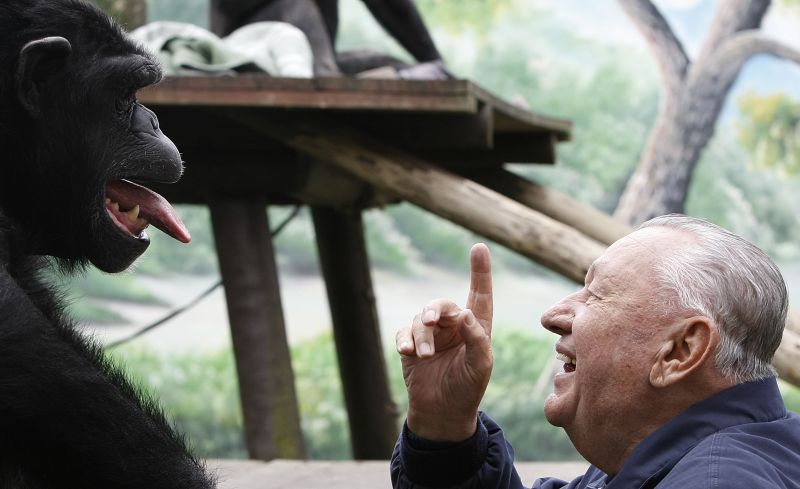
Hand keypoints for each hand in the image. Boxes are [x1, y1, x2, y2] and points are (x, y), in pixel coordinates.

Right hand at [396, 243, 492, 441]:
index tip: (479, 248)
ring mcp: (431, 335)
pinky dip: (404, 339)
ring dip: (421, 336)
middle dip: (434, 310)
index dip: (480, 272)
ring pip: (420, 320)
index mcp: (476, 327)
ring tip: (423, 356)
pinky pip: (404, 332)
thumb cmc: (467, 389)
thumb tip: (465, 312)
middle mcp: (453, 326)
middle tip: (430, 322)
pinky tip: (407, 352)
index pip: (479, 295)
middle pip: (441, 305)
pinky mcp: (411, 346)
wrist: (442, 413)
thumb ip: (476, 338)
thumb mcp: (480, 366)